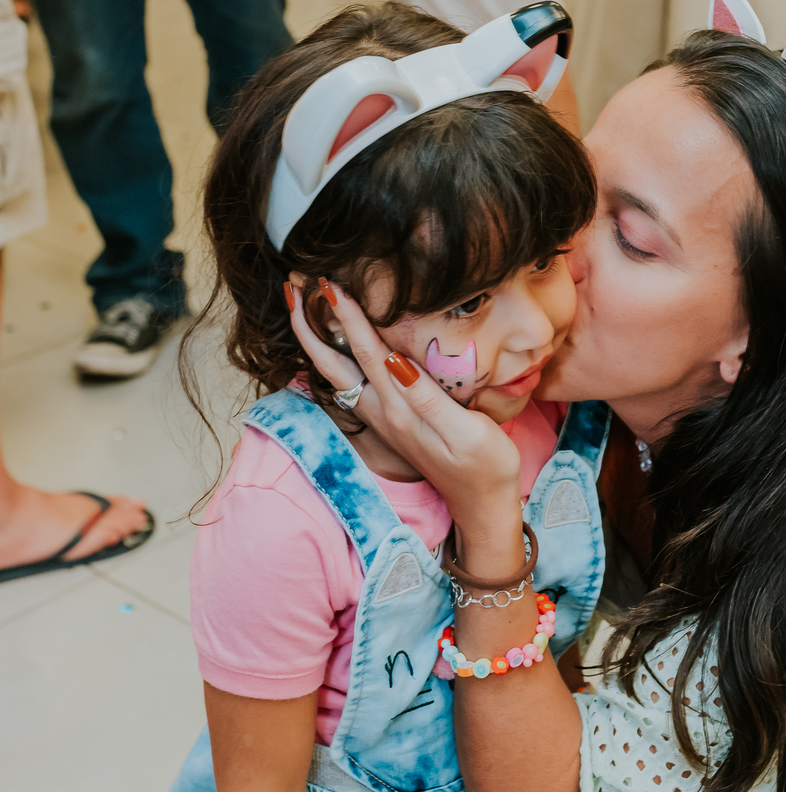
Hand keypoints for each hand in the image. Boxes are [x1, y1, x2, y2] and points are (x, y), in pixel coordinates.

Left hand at [287, 281, 522, 542]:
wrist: (481, 507)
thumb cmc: (486, 469)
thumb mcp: (469, 433)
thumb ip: (428, 398)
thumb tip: (394, 360)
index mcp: (401, 410)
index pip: (367, 352)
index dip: (348, 316)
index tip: (328, 283)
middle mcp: (383, 413)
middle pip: (335, 362)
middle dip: (312, 324)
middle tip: (294, 287)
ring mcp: (383, 420)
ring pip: (336, 374)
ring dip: (316, 339)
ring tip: (302, 308)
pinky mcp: (390, 423)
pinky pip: (350, 384)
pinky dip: (334, 358)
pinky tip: (333, 345)